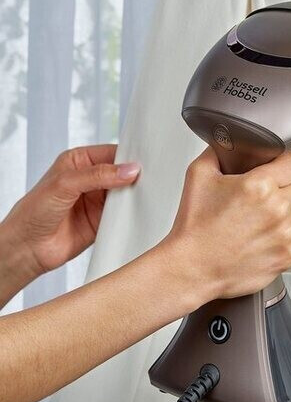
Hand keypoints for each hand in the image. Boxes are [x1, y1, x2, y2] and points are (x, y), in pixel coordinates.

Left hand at [1, 144, 140, 290]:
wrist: (27, 248)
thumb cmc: (33, 212)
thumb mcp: (65, 184)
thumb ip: (98, 175)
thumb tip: (128, 170)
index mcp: (79, 161)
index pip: (111, 153)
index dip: (128, 157)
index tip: (145, 163)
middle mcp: (90, 179)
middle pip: (122, 173)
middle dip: (135, 176)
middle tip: (152, 179)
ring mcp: (97, 200)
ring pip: (125, 193)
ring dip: (135, 195)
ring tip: (149, 194)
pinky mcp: (102, 220)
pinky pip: (123, 214)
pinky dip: (131, 213)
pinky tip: (139, 211)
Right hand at [154, 146, 290, 312]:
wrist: (191, 269)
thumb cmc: (194, 227)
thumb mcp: (198, 175)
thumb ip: (219, 151)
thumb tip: (228, 141)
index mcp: (259, 186)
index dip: (282, 162)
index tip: (275, 167)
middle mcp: (277, 209)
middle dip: (279, 187)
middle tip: (255, 198)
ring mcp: (285, 234)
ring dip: (279, 213)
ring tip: (252, 221)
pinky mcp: (287, 255)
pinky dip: (278, 237)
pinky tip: (255, 239)